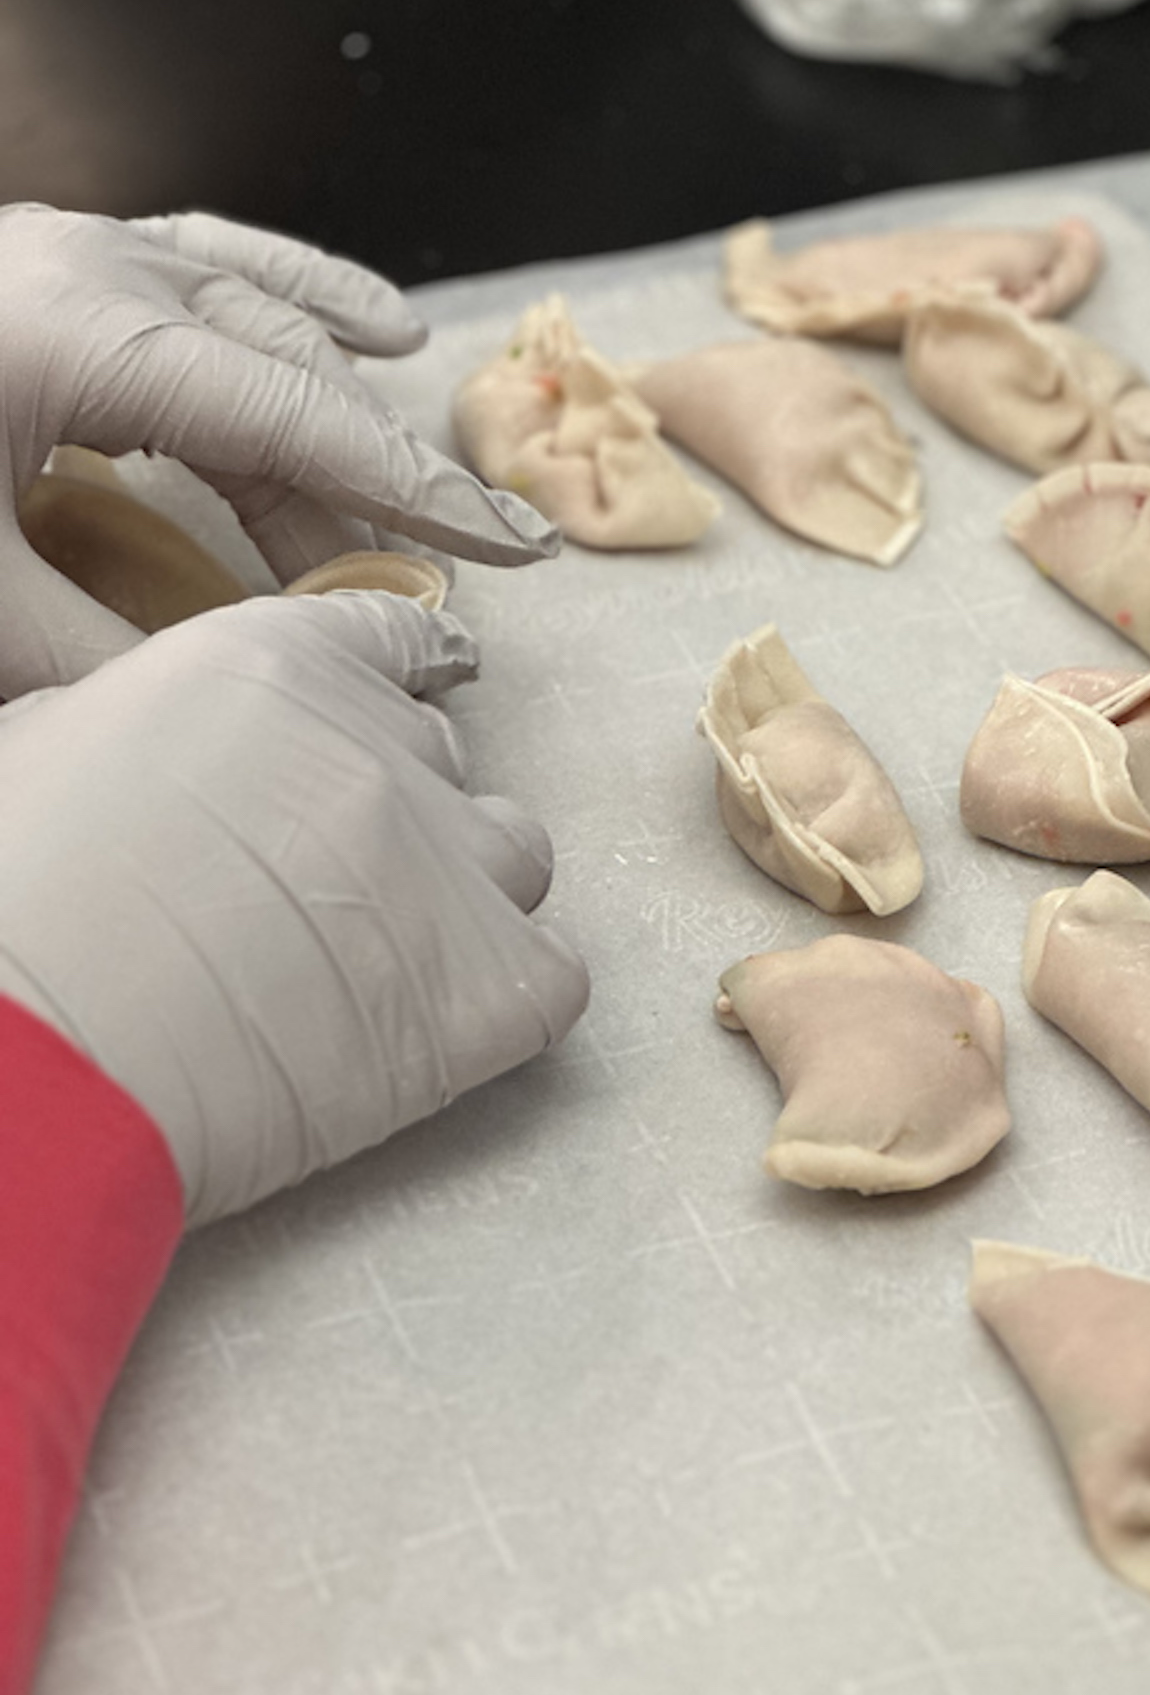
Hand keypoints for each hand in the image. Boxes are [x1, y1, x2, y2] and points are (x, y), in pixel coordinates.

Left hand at [0, 203, 558, 695]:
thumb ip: (95, 655)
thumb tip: (218, 701)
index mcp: (91, 333)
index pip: (300, 423)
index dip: (419, 496)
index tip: (514, 547)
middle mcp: (104, 274)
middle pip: (294, 383)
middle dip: (378, 492)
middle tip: (426, 593)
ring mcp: (82, 255)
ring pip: (268, 325)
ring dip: (343, 423)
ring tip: (406, 516)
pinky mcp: (62, 265)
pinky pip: (216, 267)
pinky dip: (306, 302)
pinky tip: (378, 327)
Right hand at [0, 594, 589, 1222]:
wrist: (38, 1058)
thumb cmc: (14, 912)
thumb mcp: (60, 747)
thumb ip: (164, 725)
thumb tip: (186, 762)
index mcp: (276, 664)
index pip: (392, 636)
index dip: (405, 675)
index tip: (423, 691)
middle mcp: (384, 746)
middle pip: (441, 757)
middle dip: (399, 809)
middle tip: (330, 885)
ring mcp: (452, 865)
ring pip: (513, 856)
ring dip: (467, 896)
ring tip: (382, 964)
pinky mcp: (492, 987)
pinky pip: (551, 979)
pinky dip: (508, 1006)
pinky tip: (431, 1037)